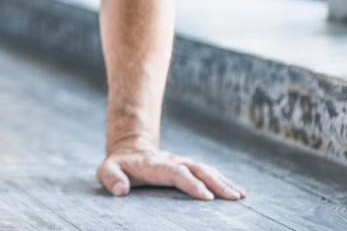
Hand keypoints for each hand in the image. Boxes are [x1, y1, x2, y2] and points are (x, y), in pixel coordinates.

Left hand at [96, 140, 245, 200]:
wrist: (129, 150)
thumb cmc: (118, 166)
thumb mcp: (106, 170)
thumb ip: (111, 178)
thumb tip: (121, 190)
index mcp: (154, 164)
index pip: (175, 172)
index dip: (190, 183)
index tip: (206, 196)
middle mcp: (172, 161)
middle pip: (196, 169)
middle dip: (215, 182)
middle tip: (232, 197)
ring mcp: (182, 163)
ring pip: (206, 169)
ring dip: (223, 181)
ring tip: (240, 195)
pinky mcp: (188, 167)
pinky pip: (208, 172)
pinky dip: (224, 180)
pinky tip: (238, 191)